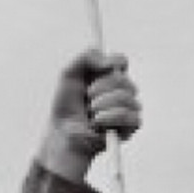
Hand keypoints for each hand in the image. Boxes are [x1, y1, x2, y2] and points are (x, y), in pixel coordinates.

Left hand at [39, 48, 141, 179]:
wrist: (62, 134)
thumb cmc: (65, 107)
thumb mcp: (68, 75)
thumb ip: (86, 57)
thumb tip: (110, 60)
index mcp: (110, 76)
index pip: (121, 61)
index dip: (109, 63)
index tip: (95, 70)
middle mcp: (123, 90)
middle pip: (123, 78)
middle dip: (100, 87)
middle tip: (87, 97)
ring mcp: (129, 108)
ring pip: (127, 96)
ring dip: (102, 104)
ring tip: (90, 113)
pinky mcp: (131, 127)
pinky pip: (130, 116)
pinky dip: (110, 118)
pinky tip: (97, 123)